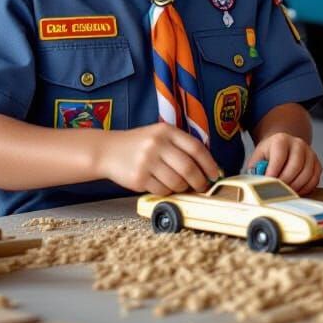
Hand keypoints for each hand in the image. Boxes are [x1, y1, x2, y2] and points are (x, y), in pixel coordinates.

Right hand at [101, 123, 220, 194]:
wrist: (107, 151)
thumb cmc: (139, 144)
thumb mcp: (159, 135)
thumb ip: (180, 145)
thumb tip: (207, 166)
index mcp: (166, 131)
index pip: (196, 148)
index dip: (209, 163)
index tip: (215, 174)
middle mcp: (156, 144)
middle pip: (188, 167)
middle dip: (199, 181)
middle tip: (202, 186)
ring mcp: (146, 161)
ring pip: (176, 182)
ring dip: (183, 188)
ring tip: (182, 186)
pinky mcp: (138, 178)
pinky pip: (162, 190)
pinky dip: (168, 192)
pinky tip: (166, 187)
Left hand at [249, 134, 321, 196]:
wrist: (283, 146)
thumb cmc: (269, 154)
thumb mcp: (258, 157)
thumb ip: (256, 169)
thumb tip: (255, 184)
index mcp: (281, 140)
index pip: (279, 158)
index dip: (273, 173)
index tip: (268, 185)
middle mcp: (298, 144)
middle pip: (295, 166)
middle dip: (285, 182)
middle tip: (277, 192)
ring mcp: (310, 153)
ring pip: (307, 174)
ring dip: (296, 187)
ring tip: (286, 193)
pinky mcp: (317, 163)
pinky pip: (315, 179)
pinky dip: (306, 188)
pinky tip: (296, 191)